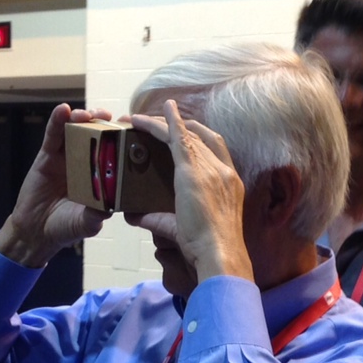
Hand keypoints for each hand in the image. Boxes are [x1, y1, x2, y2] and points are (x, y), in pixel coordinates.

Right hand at [0, 103, 111, 267]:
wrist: (37, 230)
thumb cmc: (66, 227)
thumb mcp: (86, 223)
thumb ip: (95, 215)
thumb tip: (108, 208)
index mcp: (102, 178)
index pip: (117, 155)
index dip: (126, 142)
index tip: (137, 132)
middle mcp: (87, 163)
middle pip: (99, 137)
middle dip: (108, 125)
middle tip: (116, 118)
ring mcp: (67, 157)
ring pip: (77, 131)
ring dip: (84, 118)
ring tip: (91, 114)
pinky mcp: (48, 155)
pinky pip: (53, 135)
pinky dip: (58, 120)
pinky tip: (63, 110)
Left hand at [129, 101, 252, 283]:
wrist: (219, 252)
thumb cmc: (208, 248)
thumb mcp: (184, 228)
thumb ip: (158, 219)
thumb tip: (132, 216)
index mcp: (230, 185)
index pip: (217, 152)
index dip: (202, 138)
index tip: (189, 131)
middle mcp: (224, 172)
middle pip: (202, 139)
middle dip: (182, 127)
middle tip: (161, 120)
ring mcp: (211, 169)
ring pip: (187, 136)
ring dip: (165, 124)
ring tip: (143, 119)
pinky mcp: (192, 170)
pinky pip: (179, 138)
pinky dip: (169, 121)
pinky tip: (162, 110)